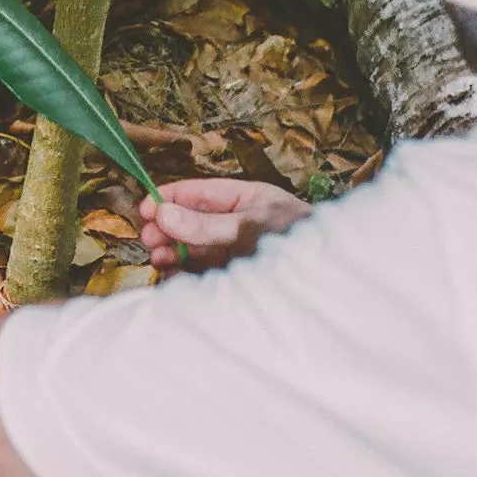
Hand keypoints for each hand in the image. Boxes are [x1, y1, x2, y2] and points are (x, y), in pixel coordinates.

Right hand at [139, 178, 310, 272]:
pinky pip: (204, 273)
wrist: (331, 283)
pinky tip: (173, 277)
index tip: (145, 209)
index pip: (200, 193)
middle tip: (147, 239)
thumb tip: (162, 214)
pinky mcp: (236, 278)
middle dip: (168, 228)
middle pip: (193, 222)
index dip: (170, 198)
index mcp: (246, 199)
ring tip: (158, 258)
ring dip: (173, 251)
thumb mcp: (249, 227)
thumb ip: (206, 224)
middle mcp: (238, 224)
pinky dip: (186, 274)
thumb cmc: (297, 241)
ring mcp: (237, 252)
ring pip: (195, 248)